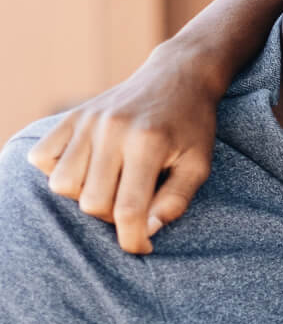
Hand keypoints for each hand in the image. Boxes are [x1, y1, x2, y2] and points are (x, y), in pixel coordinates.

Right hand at [27, 52, 217, 254]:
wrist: (177, 76)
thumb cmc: (192, 126)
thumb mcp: (199, 165)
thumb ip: (174, 202)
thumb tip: (144, 231)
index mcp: (148, 143)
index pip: (128, 210)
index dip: (132, 240)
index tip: (142, 247)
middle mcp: (112, 130)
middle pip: (92, 202)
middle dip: (112, 217)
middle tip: (134, 207)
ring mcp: (87, 121)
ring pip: (61, 184)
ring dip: (84, 197)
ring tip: (110, 187)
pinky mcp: (72, 116)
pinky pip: (42, 157)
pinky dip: (58, 172)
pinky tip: (86, 170)